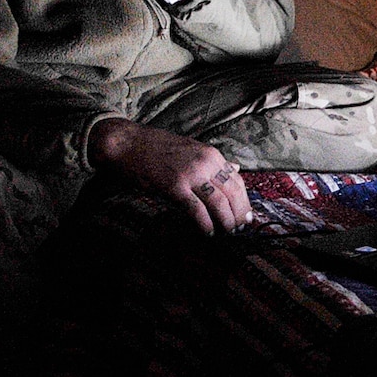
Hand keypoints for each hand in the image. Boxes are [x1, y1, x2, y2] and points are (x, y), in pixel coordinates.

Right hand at [89, 117, 250, 233]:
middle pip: (233, 193)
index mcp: (212, 155)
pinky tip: (207, 233)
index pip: (237, 181)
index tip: (247, 216)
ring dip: (225, 221)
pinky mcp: (174, 186)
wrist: (129, 144)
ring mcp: (191, 174)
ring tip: (227, 233)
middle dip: (239, 214)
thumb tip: (236, 169)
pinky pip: (196, 209)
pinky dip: (204, 224)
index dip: (245, 201)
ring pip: (219, 203)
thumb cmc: (158, 148)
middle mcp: (206, 163)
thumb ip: (214, 162)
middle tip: (240, 229)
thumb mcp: (192, 150)